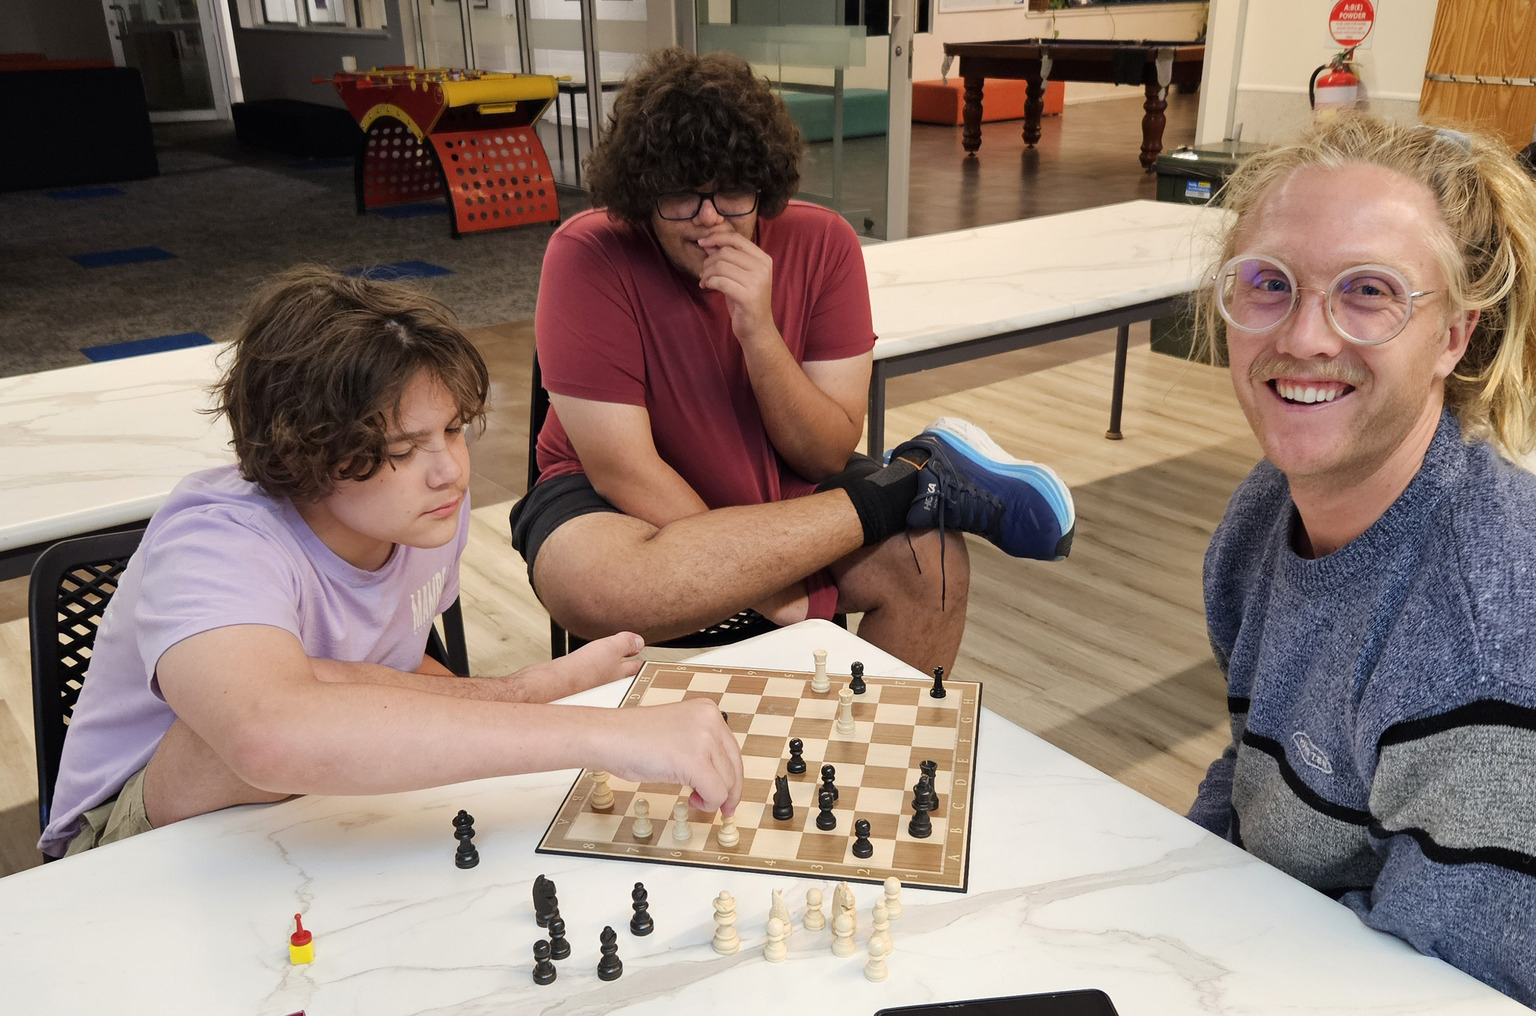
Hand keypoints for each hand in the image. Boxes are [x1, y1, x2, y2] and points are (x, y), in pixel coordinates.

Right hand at [503, 631, 645, 702]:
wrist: (549, 687)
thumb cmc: (579, 673)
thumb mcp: (609, 648)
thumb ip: (625, 643)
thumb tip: (639, 641)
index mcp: (618, 676)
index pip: (635, 668)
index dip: (641, 662)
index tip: (646, 660)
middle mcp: (606, 685)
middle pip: (621, 676)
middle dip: (628, 670)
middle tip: (634, 665)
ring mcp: (589, 687)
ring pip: (603, 677)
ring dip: (606, 671)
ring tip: (611, 664)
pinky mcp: (573, 686)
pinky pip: (585, 676)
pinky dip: (587, 671)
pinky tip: (583, 666)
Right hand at [602, 698, 742, 815]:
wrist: (609, 738)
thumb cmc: (633, 739)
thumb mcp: (679, 734)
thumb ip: (701, 748)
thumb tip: (720, 777)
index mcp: (707, 710)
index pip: (732, 750)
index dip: (732, 777)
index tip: (728, 793)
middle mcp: (711, 720)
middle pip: (734, 767)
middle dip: (730, 792)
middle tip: (723, 808)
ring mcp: (704, 740)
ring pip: (727, 783)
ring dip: (712, 798)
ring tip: (693, 798)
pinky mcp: (695, 762)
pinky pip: (716, 793)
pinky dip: (707, 803)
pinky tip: (691, 800)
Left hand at [697, 228, 776, 347]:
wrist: (757, 329)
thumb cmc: (745, 301)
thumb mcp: (737, 276)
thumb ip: (726, 258)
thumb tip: (709, 243)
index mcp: (763, 259)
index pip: (736, 238)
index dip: (716, 238)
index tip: (702, 243)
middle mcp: (763, 268)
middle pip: (726, 252)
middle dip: (708, 261)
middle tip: (703, 272)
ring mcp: (757, 282)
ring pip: (721, 266)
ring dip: (707, 273)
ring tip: (704, 281)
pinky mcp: (748, 297)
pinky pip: (721, 282)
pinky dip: (709, 282)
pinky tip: (707, 287)